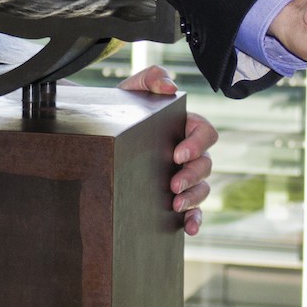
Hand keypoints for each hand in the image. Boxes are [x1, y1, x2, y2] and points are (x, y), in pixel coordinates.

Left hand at [118, 65, 217, 234]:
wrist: (101, 132)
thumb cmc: (124, 108)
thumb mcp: (133, 89)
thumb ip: (152, 78)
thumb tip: (170, 86)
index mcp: (185, 126)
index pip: (205, 133)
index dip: (196, 144)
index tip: (177, 154)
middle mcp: (190, 153)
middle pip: (205, 164)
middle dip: (191, 176)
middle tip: (172, 185)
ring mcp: (185, 176)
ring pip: (203, 188)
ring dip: (193, 198)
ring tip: (174, 204)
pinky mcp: (178, 196)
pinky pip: (195, 210)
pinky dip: (195, 219)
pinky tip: (188, 228)